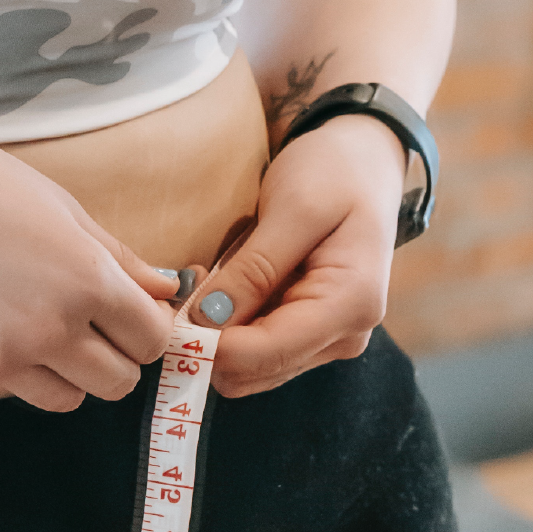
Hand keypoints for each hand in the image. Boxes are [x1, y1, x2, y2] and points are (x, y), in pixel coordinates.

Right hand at [0, 119, 177, 410]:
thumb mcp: (61, 208)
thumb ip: (119, 259)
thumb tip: (167, 291)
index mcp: (87, 280)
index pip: (151, 340)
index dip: (144, 328)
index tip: (127, 315)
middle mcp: (50, 327)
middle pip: (118, 383)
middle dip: (113, 358)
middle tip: (85, 326)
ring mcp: (1, 358)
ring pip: (67, 398)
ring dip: (64, 372)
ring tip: (31, 322)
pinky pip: (8, 388)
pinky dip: (7, 366)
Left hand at [189, 114, 405, 395]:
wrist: (363, 161)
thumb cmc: (335, 173)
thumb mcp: (293, 210)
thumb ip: (254, 270)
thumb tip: (207, 322)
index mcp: (351, 304)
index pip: (269, 352)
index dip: (212, 345)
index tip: (169, 318)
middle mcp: (345, 335)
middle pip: (256, 370)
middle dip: (212, 338)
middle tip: (189, 285)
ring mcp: (329, 339)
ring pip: (250, 368)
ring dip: (218, 333)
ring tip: (209, 278)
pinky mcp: (311, 334)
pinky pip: (257, 350)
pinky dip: (230, 327)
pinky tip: (226, 286)